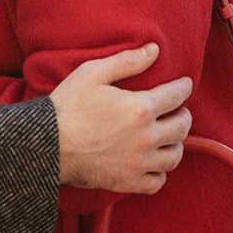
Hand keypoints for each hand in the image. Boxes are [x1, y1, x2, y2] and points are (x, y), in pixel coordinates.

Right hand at [50, 44, 192, 193]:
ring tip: (170, 136)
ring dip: (176, 143)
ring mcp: (138, 162)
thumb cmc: (68, 106)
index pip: (175, 96)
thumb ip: (127, 61)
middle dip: (184, 115)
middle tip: (179, 110)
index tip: (185, 84)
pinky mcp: (128, 181)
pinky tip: (155, 162)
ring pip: (174, 156)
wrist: (47, 145)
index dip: (183, 87)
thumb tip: (154, 50)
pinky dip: (161, 172)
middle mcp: (146, 137)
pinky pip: (158, 181)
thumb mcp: (93, 73)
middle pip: (181, 127)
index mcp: (140, 108)